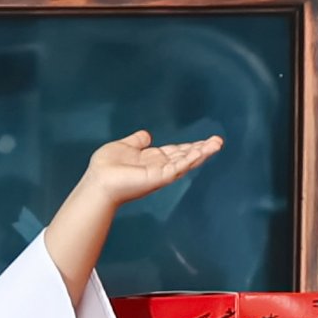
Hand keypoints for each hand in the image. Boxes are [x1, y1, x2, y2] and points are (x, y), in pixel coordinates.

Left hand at [81, 130, 223, 207]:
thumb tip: (146, 135)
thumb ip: (137, 141)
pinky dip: (190, 159)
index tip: (206, 140)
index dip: (190, 146)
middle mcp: (159, 167)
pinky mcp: (159, 177)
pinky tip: (202, 152)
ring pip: (186, 162)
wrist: (98, 182)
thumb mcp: (124, 147)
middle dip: (202, 149)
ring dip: (202, 153)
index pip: (176, 152)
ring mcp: (160, 173)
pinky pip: (178, 167)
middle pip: (185, 156)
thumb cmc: (106, 167)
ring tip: (217, 145)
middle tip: (219, 141)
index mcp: (152, 159)